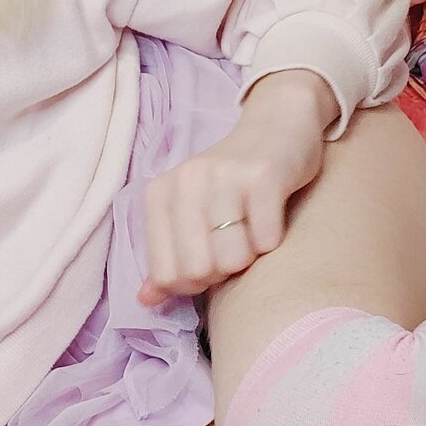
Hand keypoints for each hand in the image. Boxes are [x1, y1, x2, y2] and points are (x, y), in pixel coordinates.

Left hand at [137, 70, 336, 304]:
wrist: (278, 124)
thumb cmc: (231, 178)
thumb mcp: (190, 210)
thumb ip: (168, 255)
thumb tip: (147, 300)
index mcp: (160, 193)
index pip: (165, 274)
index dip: (192, 283)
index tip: (209, 263)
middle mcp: (186, 181)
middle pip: (199, 270)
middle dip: (223, 272)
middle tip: (235, 247)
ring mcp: (225, 177)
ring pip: (234, 259)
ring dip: (250, 257)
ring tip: (253, 232)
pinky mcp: (264, 177)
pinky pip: (266, 241)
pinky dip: (273, 242)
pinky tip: (273, 220)